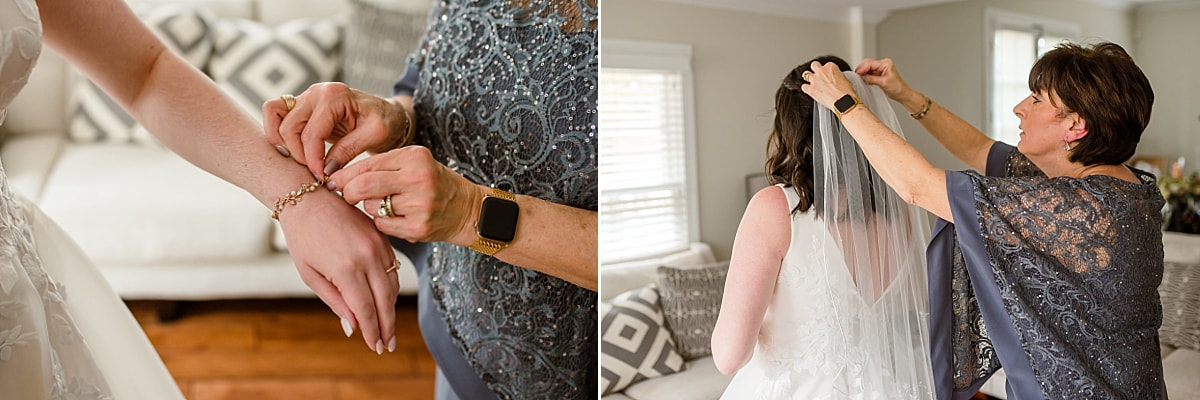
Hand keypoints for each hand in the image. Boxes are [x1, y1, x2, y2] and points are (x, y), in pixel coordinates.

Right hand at [262, 82, 410, 178]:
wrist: (386, 114)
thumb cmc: (385, 121)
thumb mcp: (376, 135)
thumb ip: (349, 149)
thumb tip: (325, 170)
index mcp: (335, 96)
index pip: (311, 133)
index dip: (313, 159)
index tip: (321, 178)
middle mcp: (316, 92)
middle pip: (288, 126)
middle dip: (298, 154)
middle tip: (314, 171)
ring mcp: (306, 97)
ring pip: (276, 118)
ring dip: (284, 143)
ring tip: (302, 160)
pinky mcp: (301, 106)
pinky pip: (276, 114)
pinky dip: (277, 133)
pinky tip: (292, 150)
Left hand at [277, 189, 399, 353]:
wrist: (308, 197)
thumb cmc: (302, 237)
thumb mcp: (310, 274)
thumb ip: (334, 301)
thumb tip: (353, 327)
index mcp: (346, 268)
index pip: (366, 309)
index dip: (372, 332)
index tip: (375, 348)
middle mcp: (367, 256)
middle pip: (386, 301)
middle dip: (387, 327)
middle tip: (387, 346)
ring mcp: (378, 245)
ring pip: (393, 285)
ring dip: (391, 309)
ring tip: (387, 328)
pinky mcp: (382, 237)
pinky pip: (393, 268)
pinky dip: (391, 288)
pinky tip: (385, 301)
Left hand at [329, 146, 483, 246]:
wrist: (468, 209)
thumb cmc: (433, 183)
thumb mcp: (412, 164)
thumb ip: (380, 166)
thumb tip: (337, 178)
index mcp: (414, 157)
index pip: (367, 164)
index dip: (344, 174)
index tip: (333, 181)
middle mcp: (418, 178)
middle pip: (364, 186)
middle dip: (349, 192)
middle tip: (348, 196)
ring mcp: (420, 204)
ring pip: (372, 207)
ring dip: (371, 208)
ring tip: (390, 205)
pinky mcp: (419, 227)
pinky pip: (383, 225)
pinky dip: (384, 222)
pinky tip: (399, 217)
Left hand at [800, 61, 857, 111]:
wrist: (843, 102)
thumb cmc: (846, 93)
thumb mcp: (845, 79)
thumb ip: (837, 76)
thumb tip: (835, 79)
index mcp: (831, 67)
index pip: (826, 65)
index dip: (827, 71)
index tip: (828, 75)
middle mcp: (821, 71)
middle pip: (814, 65)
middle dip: (816, 69)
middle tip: (818, 75)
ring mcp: (815, 80)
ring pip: (806, 74)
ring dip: (809, 78)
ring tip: (813, 83)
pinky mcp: (811, 89)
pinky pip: (804, 87)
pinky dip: (806, 89)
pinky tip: (810, 91)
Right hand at [855, 58, 910, 99]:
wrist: (901, 93)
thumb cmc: (897, 87)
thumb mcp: (883, 83)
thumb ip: (871, 79)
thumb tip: (862, 77)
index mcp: (886, 63)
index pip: (870, 64)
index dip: (862, 69)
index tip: (856, 74)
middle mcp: (883, 64)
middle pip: (867, 63)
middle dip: (861, 69)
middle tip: (856, 77)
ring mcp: (880, 68)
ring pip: (867, 67)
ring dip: (862, 73)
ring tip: (859, 79)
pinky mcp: (878, 73)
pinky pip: (869, 72)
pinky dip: (865, 75)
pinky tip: (863, 79)